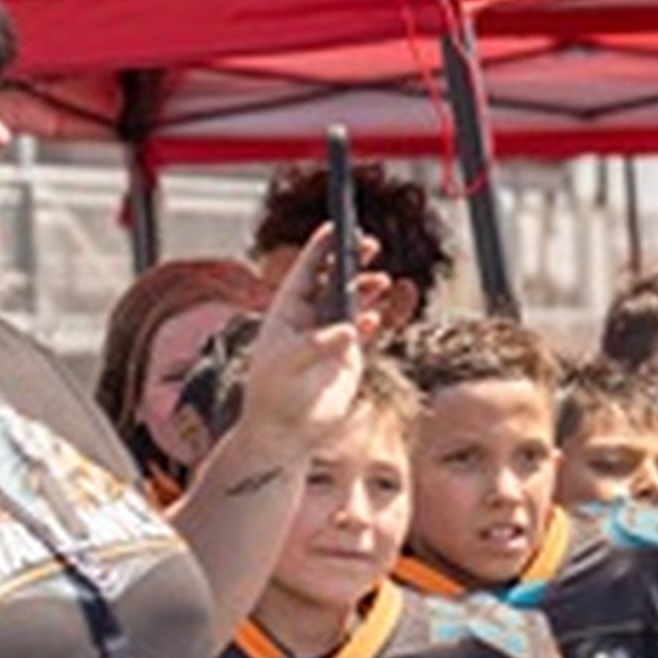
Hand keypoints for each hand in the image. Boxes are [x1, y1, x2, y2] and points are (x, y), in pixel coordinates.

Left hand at [225, 231, 379, 453]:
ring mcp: (330, 337)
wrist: (286, 432)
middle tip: (370, 243)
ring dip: (367, 289)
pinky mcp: (348, 358)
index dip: (320, 248)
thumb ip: (318, 345)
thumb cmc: (275, 395)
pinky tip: (375, 318)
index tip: (336, 225)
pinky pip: (365, 330)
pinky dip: (372, 321)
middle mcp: (309, 320)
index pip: (305, 271)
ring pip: (353, 302)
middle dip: (351, 260)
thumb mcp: (289, 366)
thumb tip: (350, 329)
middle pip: (333, 280)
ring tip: (382, 279)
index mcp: (286, 312)